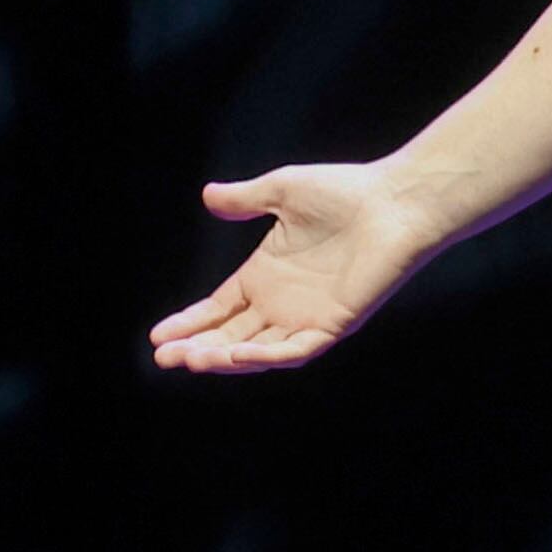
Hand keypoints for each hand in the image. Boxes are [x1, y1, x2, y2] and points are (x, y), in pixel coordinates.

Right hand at [148, 163, 425, 373]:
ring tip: (190, 360)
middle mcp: (282, 303)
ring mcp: (306, 317)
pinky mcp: (333, 325)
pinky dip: (266, 356)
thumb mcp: (282, 191)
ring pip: (257, 350)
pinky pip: (294, 350)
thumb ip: (245, 200)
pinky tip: (237, 355)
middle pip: (230, 336)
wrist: (394, 202)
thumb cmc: (345, 192)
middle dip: (196, 348)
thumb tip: (208, 196)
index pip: (219, 309)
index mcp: (266, 276)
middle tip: (163, 358)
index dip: (190, 323)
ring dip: (223, 358)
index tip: (158, 336)